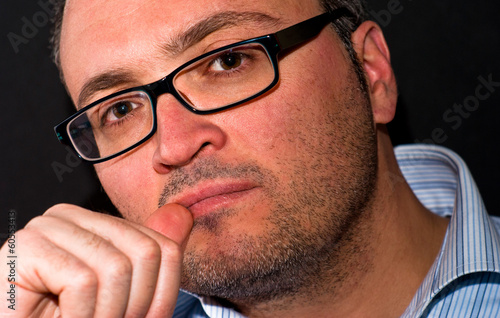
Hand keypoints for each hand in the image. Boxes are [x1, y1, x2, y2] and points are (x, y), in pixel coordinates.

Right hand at [0, 203, 192, 317]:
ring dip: (107, 316)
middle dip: (135, 306)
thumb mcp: (122, 297)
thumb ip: (150, 259)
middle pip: (144, 253)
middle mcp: (73, 216)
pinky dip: (80, 317)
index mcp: (98, 224)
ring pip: (116, 268)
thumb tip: (182, 214)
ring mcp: (48, 227)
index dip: (161, 295)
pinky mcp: (25, 247)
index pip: (160, 246)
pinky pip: (82, 282)